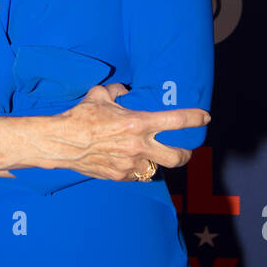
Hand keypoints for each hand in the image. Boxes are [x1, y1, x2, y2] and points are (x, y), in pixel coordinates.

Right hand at [49, 83, 209, 180]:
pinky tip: (129, 163)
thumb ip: (116, 91)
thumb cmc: (81, 117)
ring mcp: (130, 164)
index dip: (196, 119)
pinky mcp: (119, 176)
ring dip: (156, 163)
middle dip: (186, 154)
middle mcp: (139, 146)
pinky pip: (135, 175)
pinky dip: (136, 170)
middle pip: (178, 157)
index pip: (178, 121)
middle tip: (184, 150)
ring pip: (156, 169)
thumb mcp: (99, 95)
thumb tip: (123, 90)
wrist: (61, 142)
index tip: (204, 118)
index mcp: (139, 123)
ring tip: (152, 157)